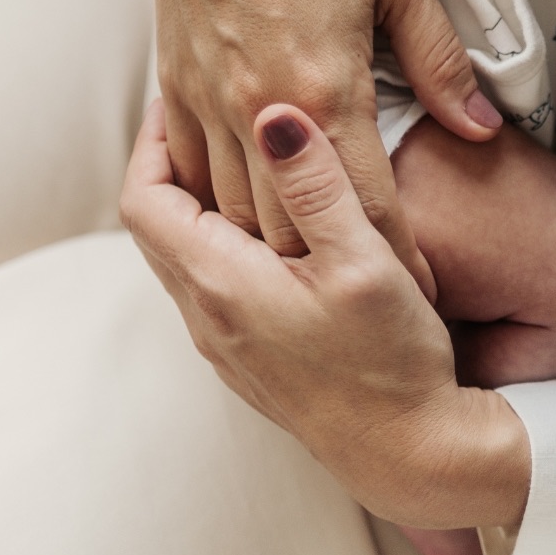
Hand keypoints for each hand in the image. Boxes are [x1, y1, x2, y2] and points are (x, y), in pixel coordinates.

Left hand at [120, 98, 531, 529]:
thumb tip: (270, 114)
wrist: (410, 455)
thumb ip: (315, 184)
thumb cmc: (390, 360)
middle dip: (170, 162)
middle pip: (154, 225)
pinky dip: (218, 238)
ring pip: (180, 255)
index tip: (181, 99)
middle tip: (203, 112)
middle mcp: (209, 317)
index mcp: (223, 285)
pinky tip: (268, 222)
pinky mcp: (250, 357)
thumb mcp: (363, 258)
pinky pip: (209, 283)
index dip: (151, 142)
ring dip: (194, 201)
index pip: (145, 200)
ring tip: (237, 154)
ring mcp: (226, 343)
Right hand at [141, 0, 502, 283]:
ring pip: (235, 218)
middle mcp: (259, 112)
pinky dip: (217, 211)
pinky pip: (190, 176)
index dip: (398, 263)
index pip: (366, 209)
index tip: (423, 298)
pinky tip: (242, 229)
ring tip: (313, 286)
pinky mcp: (175, 88)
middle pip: (294, 233)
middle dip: (334, 275)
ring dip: (274, 254)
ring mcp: (207, 103)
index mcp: (323, 90)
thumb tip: (482, 126)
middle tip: (371, 307)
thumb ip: (440, 60)